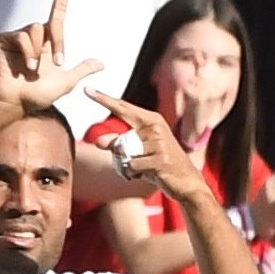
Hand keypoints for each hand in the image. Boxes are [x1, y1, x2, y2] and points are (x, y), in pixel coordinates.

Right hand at [0, 0, 105, 111]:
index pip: (58, 10)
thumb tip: (101, 63)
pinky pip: (23, 37)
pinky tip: (26, 67)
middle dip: (59, 43)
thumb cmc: (37, 94)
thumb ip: (81, 70)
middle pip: (54, 24)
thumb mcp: (66, 82)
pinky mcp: (6, 38)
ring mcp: (20, 36)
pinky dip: (28, 53)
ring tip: (34, 70)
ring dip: (40, 52)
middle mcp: (36, 35)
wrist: (14, 102)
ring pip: (37, 30)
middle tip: (59, 63)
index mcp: (50, 41)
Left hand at [79, 90, 207, 203]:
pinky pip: (132, 166)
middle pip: (121, 137)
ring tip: (144, 169)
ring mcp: (159, 143)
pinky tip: (148, 175)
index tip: (87, 90)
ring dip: (128, 166)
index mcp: (151, 120)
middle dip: (119, 152)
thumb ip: (118, 144)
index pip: (123, 108)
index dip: (104, 99)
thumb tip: (98, 142)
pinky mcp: (160, 159)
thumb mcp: (138, 152)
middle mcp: (155, 128)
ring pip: (125, 154)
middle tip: (134, 162)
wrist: (187, 183)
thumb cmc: (160, 165)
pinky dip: (133, 174)